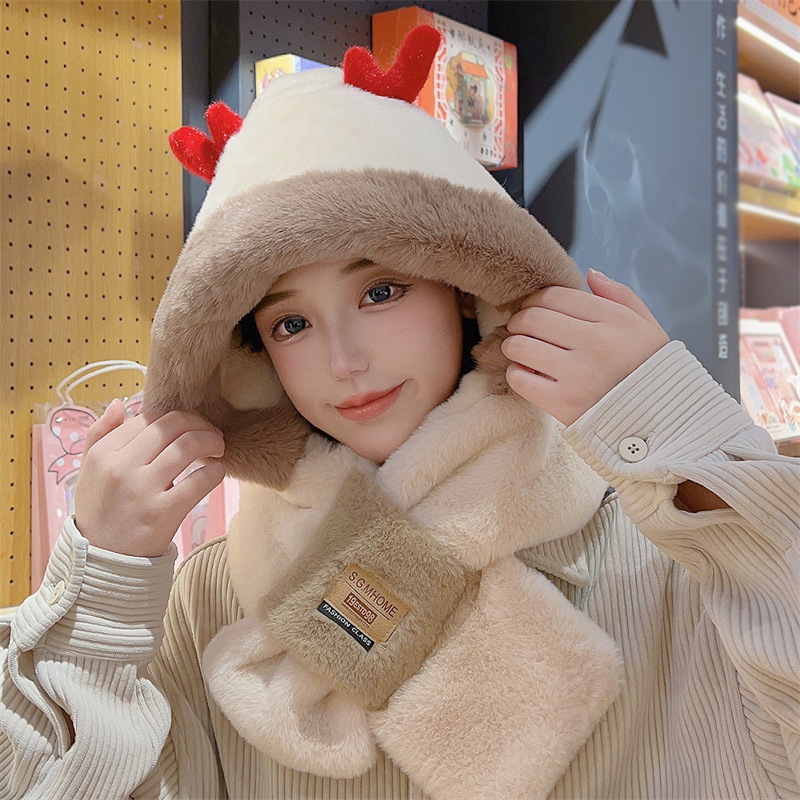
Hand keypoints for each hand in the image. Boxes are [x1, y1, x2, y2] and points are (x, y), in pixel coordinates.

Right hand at [74, 401, 225, 557]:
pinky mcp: (164, 512)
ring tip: (219, 448)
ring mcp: (143, 490)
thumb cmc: (101, 511)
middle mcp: (121, 467)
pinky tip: (217, 471)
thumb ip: (100, 434)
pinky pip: (200, 480)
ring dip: (213, 441)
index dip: (176, 417)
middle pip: (173, 425)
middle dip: (200, 423)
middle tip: (212, 433)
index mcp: (104, 453)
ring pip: (190, 446)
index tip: (189, 426)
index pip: (150, 417)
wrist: (102, 561)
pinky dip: (216, 470)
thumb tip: (121, 403)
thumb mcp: (88, 471)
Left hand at [501, 269, 670, 426]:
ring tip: (518, 350)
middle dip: (519, 321)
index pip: (556, 296)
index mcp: (615, 320)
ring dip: (512, 345)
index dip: (536, 300)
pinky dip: (516, 374)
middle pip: (533, 318)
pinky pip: (521, 380)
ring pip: (521, 346)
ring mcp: (578, 374)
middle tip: (520, 328)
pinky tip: (526, 374)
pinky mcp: (564, 404)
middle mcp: (596, 343)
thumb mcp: (647, 327)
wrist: (664, 422)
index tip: (533, 308)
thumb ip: (620, 296)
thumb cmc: (651, 372)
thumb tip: (590, 274)